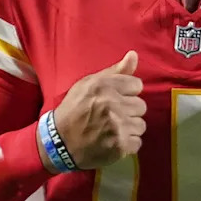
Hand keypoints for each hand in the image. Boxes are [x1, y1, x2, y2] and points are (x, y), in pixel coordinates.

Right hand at [49, 51, 146, 169]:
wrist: (59, 142)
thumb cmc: (74, 110)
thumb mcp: (88, 84)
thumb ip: (115, 71)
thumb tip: (134, 54)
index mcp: (104, 86)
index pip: (137, 85)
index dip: (127, 93)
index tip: (116, 99)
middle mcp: (112, 104)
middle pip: (141, 106)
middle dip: (129, 111)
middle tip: (112, 116)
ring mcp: (117, 126)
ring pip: (140, 125)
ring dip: (129, 128)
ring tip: (113, 129)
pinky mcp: (119, 146)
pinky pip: (137, 143)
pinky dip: (127, 144)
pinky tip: (113, 141)